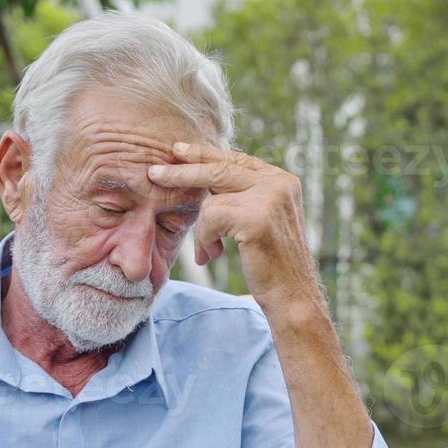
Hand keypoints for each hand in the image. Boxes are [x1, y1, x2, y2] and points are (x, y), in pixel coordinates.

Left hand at [146, 142, 319, 311]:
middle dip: (183, 171)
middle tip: (154, 172)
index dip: (205, 154)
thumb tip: (205, 176)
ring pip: (211, 200)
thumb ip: (243, 196)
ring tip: (207, 252)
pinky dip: (205, 240)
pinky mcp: (257, 218)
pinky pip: (211, 219)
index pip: (237, 159)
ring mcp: (271, 198)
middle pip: (220, 168)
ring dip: (202, 230)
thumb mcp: (262, 220)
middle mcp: (280, 183)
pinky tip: (214, 256)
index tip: (179, 151)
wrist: (293, 296)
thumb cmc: (273, 265)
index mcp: (282, 180)